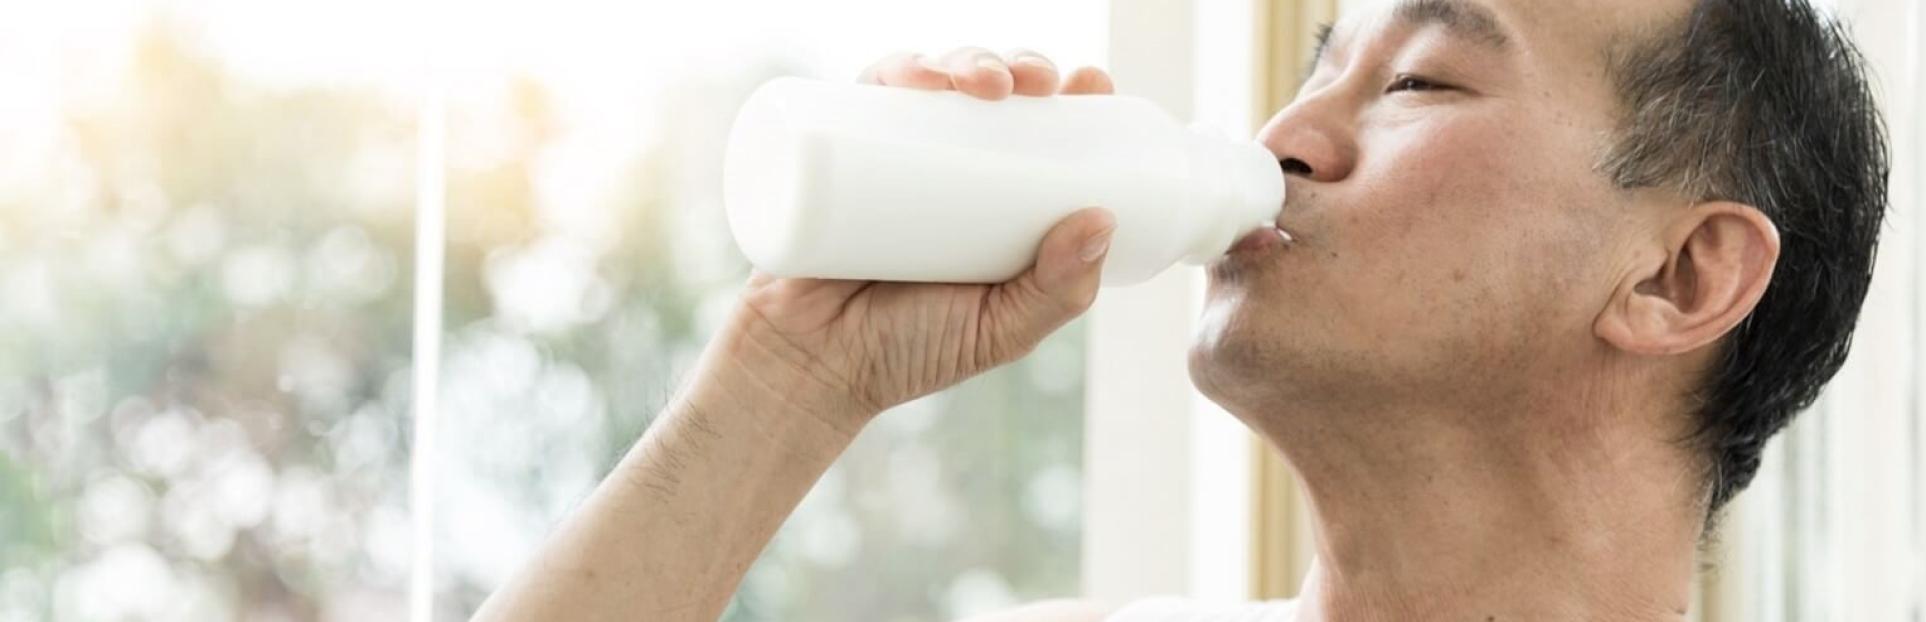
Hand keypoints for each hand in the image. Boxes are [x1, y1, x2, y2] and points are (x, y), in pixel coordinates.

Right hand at [704, 48, 1118, 432]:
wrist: (811, 367)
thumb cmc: (910, 351)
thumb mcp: (1001, 330)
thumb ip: (1058, 291)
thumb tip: (1103, 218)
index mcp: (995, 200)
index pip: (1041, 130)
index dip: (1070, 95)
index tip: (1092, 84)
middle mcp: (946, 167)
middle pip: (992, 93)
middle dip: (1022, 67)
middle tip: (1035, 84)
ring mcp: (890, 155)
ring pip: (936, 82)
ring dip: (966, 58)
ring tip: (983, 83)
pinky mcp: (837, 151)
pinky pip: (864, 94)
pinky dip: (895, 69)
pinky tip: (918, 76)